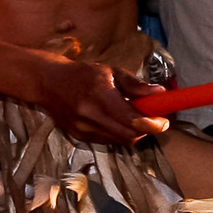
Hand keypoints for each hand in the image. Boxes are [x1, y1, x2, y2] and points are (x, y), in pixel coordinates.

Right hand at [32, 56, 166, 144]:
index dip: (152, 125)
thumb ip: (136, 85)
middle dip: (145, 131)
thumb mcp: (111, 71)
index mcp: (100, 96)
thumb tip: (160, 93)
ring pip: (119, 140)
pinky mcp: (79, 137)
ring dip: (132, 133)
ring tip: (134, 118)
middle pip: (128, 136)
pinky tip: (115, 120)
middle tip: (154, 121)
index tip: (164, 121)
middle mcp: (91, 116)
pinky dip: (118, 133)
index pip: (132, 120)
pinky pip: (107, 140)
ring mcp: (83, 129)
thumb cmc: (83, 74)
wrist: (48, 83)